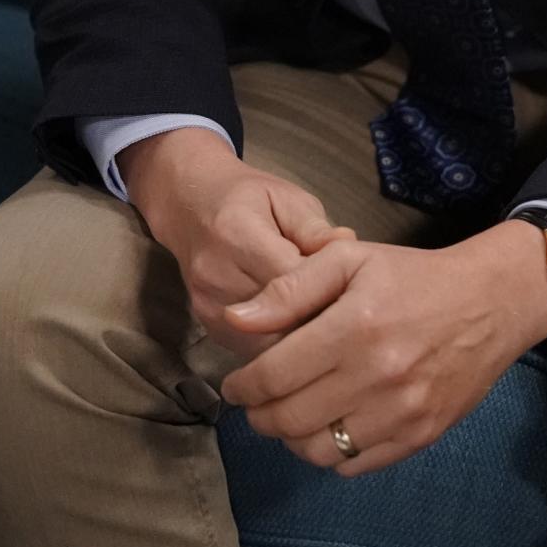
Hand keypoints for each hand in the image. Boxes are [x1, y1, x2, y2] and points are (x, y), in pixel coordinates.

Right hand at [122, 133, 356, 361]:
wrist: (191, 207)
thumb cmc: (247, 197)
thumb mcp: (287, 198)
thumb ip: (315, 228)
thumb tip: (349, 246)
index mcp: (237, 233)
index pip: (290, 278)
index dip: (327, 290)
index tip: (355, 294)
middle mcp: (216, 274)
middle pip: (278, 317)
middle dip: (317, 321)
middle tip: (349, 319)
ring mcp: (208, 304)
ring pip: (266, 343)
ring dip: (299, 341)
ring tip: (327, 328)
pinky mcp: (205, 326)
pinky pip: (252, 349)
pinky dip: (278, 346)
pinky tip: (298, 332)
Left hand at [217, 224, 546, 475]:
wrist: (487, 302)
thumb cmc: (412, 277)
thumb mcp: (348, 260)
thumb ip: (289, 289)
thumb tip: (235, 318)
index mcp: (356, 327)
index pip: (275, 375)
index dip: (243, 386)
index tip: (235, 385)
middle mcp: (378, 375)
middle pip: (290, 419)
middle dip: (260, 415)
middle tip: (256, 402)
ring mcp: (401, 412)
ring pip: (318, 451)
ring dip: (291, 438)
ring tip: (290, 414)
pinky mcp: (419, 435)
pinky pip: (355, 465)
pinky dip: (331, 453)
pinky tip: (330, 424)